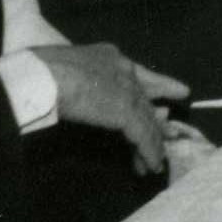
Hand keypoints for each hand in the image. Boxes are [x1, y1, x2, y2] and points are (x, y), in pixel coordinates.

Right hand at [36, 43, 186, 174]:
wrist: (44, 75)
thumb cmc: (41, 71)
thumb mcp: (67, 71)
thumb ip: (82, 82)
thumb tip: (80, 97)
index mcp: (108, 57)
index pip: (139, 74)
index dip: (159, 85)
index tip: (179, 91)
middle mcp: (123, 70)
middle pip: (146, 100)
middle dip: (157, 121)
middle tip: (171, 134)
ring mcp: (127, 90)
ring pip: (147, 121)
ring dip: (151, 144)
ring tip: (155, 162)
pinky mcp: (126, 111)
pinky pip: (143, 136)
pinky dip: (148, 152)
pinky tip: (151, 165)